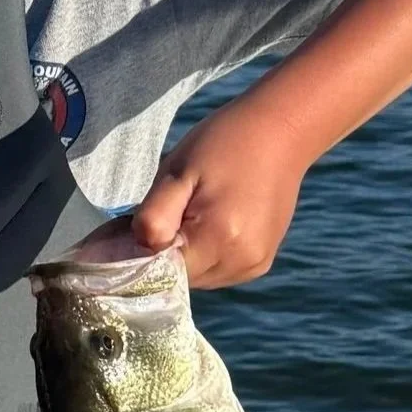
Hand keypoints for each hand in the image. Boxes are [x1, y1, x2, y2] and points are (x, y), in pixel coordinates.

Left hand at [131, 99, 309, 287]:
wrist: (279, 133)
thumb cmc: (222, 145)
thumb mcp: (176, 172)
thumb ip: (153, 218)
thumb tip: (137, 251)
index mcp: (218, 239)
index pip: (159, 270)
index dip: (138, 250)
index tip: (132, 223)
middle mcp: (239, 261)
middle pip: (178, 277)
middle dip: (160, 253)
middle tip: (162, 210)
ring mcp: (254, 265)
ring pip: (197, 278)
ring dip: (182, 255)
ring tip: (188, 211)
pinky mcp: (261, 262)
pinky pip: (217, 271)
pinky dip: (203, 255)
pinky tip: (206, 221)